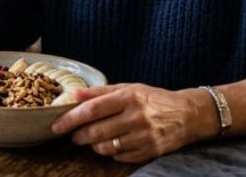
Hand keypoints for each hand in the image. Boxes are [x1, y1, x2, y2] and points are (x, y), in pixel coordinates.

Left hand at [51, 84, 217, 163]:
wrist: (188, 115)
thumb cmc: (154, 99)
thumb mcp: (129, 88)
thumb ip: (100, 92)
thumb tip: (74, 94)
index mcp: (129, 97)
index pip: (92, 109)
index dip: (71, 118)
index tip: (57, 125)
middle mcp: (136, 116)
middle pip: (96, 131)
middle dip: (78, 135)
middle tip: (73, 135)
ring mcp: (144, 136)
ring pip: (106, 147)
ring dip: (93, 145)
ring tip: (92, 139)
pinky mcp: (149, 151)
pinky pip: (120, 157)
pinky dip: (111, 153)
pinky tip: (112, 144)